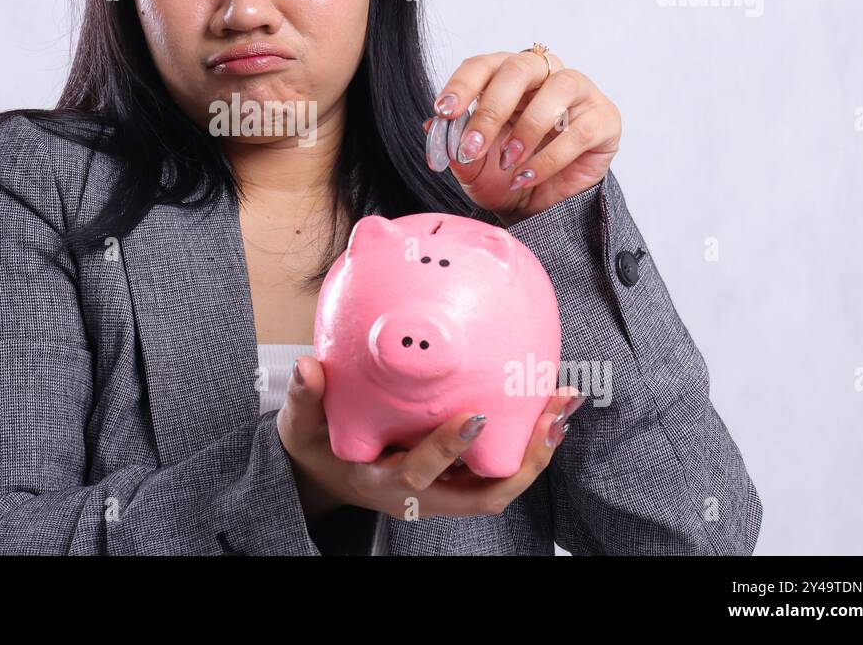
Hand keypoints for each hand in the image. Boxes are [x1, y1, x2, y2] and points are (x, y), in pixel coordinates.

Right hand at [278, 355, 585, 520]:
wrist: (324, 475)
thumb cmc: (316, 447)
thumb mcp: (300, 426)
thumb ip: (306, 398)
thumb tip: (307, 367)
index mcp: (382, 482)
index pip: (420, 473)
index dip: (448, 449)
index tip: (476, 416)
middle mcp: (420, 495)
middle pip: (484, 494)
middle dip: (524, 459)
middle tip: (552, 415)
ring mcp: (442, 491)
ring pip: (498, 485)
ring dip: (535, 450)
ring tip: (562, 406)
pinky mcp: (455, 479)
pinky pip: (496, 469)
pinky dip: (525, 443)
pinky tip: (545, 408)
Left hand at [422, 50, 620, 224]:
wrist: (540, 206)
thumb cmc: (505, 174)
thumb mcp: (472, 166)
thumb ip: (454, 146)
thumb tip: (433, 126)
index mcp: (506, 75)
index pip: (483, 65)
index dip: (462, 85)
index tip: (444, 112)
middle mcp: (544, 74)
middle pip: (519, 68)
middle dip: (491, 109)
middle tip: (472, 146)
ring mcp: (579, 92)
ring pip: (558, 87)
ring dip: (527, 128)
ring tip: (508, 162)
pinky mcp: (604, 119)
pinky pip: (579, 130)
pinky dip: (549, 158)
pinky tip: (528, 176)